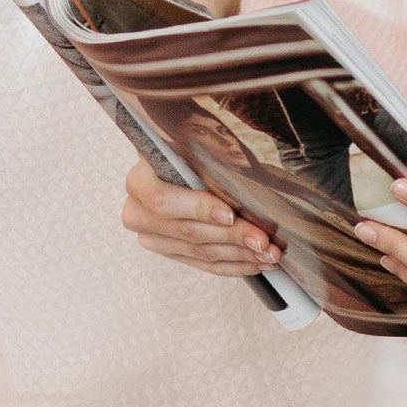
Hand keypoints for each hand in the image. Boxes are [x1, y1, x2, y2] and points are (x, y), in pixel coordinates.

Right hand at [121, 160, 282, 276]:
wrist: (179, 164)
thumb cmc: (189, 150)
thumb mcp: (193, 141)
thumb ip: (207, 150)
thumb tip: (238, 161)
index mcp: (139, 180)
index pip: (162, 201)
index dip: (198, 209)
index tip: (230, 215)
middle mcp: (137, 213)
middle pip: (187, 231)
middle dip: (232, 237)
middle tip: (263, 240)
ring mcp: (152, 237)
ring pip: (199, 252)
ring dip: (239, 255)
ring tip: (270, 253)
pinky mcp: (170, 253)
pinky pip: (204, 265)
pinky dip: (234, 265)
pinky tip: (257, 262)